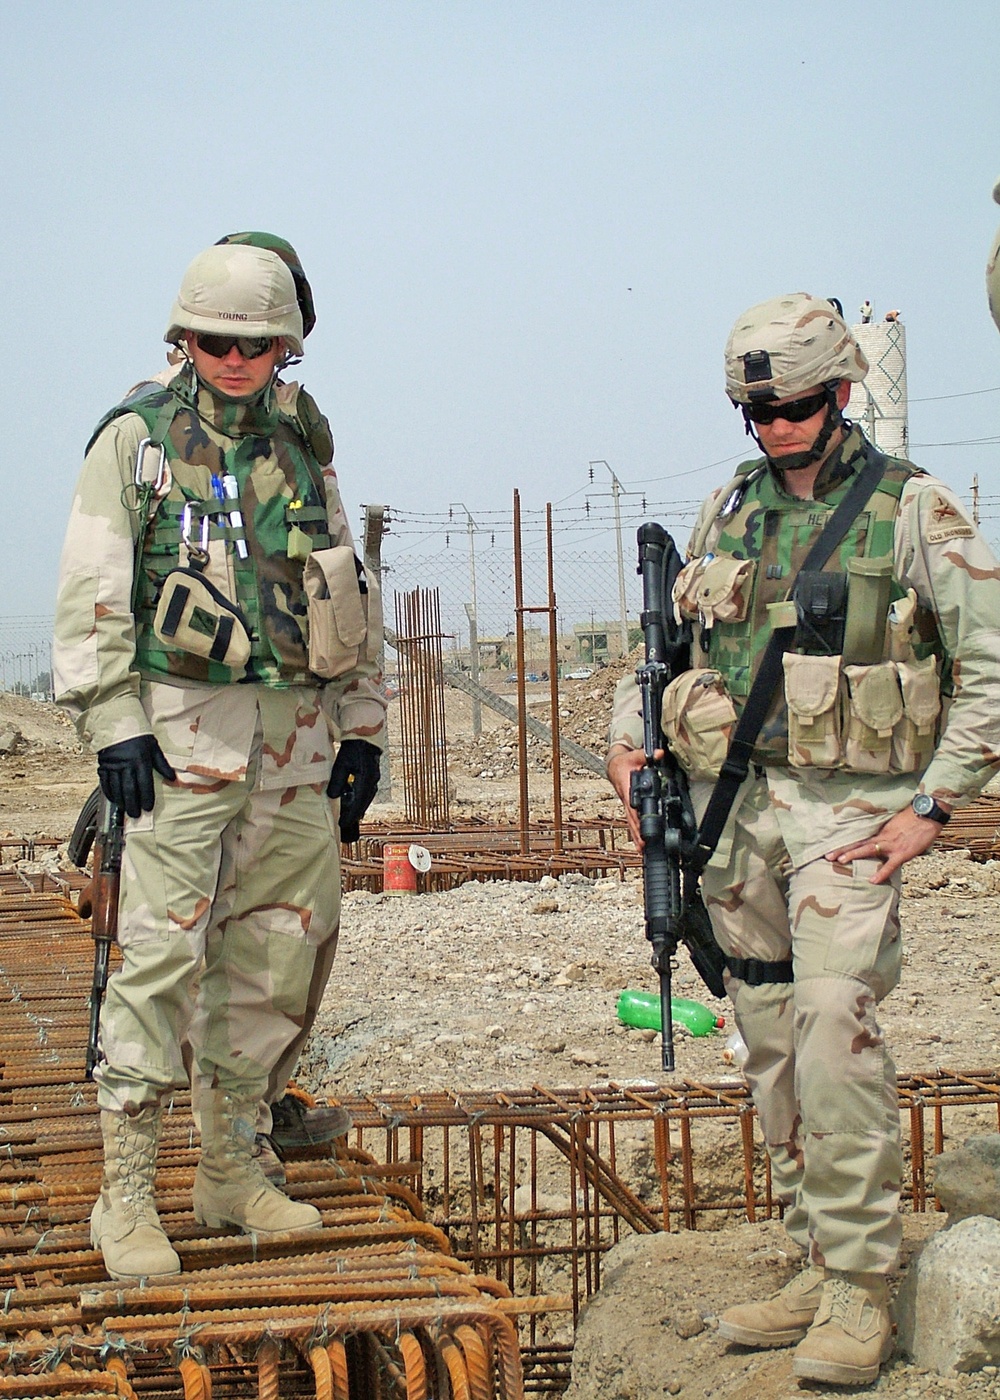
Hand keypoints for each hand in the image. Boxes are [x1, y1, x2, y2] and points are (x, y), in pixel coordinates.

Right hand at [97, 736, 176, 818]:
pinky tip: (114, 800)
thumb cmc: (138, 736)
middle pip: (129, 789)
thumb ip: (162, 764)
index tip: (148, 808)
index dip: (146, 797)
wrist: (116, 724)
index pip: (144, 783)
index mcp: (141, 760)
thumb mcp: (153, 747)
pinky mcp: (103, 766)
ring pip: (116, 788)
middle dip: (133, 804)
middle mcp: (126, 764)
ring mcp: (113, 766)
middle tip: (136, 816)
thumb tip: (173, 778)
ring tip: (126, 810)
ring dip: (121, 802)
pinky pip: (105, 783)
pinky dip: (109, 793)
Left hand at [327, 739, 380, 841]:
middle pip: (363, 804)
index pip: (358, 802)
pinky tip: (353, 803)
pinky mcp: (373, 778)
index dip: (350, 815)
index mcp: (366, 779)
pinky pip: (366, 794)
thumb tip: (332, 797)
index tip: (342, 823)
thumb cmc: (352, 750)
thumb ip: (337, 781)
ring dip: (357, 808)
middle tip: (343, 823)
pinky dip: (360, 801)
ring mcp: (374, 780)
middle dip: (354, 815)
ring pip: (366, 800)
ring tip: (348, 816)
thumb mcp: (341, 764)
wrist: (364, 739)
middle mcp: (373, 782)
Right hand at [606, 746, 649, 847]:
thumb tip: (659, 754)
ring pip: (631, 823)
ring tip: (642, 850)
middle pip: (631, 819)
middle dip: (637, 834)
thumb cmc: (624, 762)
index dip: (637, 817)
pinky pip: (632, 821)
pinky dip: (636, 832)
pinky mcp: (629, 806)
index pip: (632, 805)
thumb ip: (646, 755)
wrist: (614, 766)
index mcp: (626, 789)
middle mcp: (626, 799)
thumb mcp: (635, 756)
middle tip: (643, 847)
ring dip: (636, 837)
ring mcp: (627, 804)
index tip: (642, 827)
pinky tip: (640, 843)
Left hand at [826, 803, 950, 884]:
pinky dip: (881, 873)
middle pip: (859, 843)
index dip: (845, 842)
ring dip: (854, 855)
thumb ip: (887, 833)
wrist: (928, 814)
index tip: (832, 847)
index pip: (859, 837)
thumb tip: (880, 840)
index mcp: (881, 831)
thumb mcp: (896, 824)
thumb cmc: (914, 817)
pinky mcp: (902, 853)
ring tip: (840, 861)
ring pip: (869, 850)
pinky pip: (890, 865)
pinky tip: (872, 881)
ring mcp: (891, 845)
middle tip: (827, 856)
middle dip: (843, 850)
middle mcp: (883, 837)